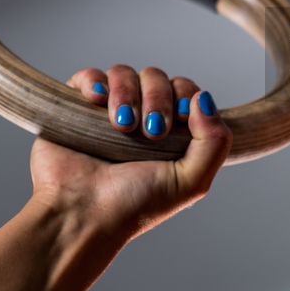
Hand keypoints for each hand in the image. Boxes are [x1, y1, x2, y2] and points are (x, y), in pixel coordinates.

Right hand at [28, 66, 231, 240]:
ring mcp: (106, 111)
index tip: (180, 121)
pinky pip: (87, 78)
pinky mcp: (74, 109)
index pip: (185, 90)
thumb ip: (215, 142)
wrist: (84, 217)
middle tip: (152, 132)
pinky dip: (94, 82)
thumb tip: (204, 98)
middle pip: (156, 78)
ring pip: (124, 73)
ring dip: (127, 93)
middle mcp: (139, 117)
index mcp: (169, 131)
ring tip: (122, 126)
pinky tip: (95, 101)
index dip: (186, 96)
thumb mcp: (191, 182)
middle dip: (158, 98)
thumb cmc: (135, 205)